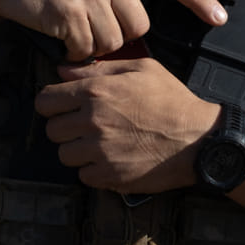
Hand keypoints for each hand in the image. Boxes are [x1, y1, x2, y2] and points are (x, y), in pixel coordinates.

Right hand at [0, 0, 225, 61]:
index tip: (219, 17)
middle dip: (119, 34)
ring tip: (74, 25)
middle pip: (139, 25)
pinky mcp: (72, 11)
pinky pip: (88, 49)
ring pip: (115, 41)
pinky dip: (76, 51)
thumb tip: (141, 21)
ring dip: (96, 44)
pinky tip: (61, 34)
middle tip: (93, 23)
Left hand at [35, 57, 220, 192]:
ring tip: (99, 144)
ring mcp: (100, 151)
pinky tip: (110, 159)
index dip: (52, 103)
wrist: (198, 140)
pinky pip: (83, 175)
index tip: (62, 106)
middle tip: (84, 126)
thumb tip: (63, 70)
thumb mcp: (141, 69)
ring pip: (65, 155)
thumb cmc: (172, 101)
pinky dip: (93, 170)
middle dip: (65, 127)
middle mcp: (92, 122)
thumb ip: (98, 68)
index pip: (45, 100)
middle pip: (52, 130)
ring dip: (77, 150)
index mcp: (96, 92)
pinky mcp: (110, 176)